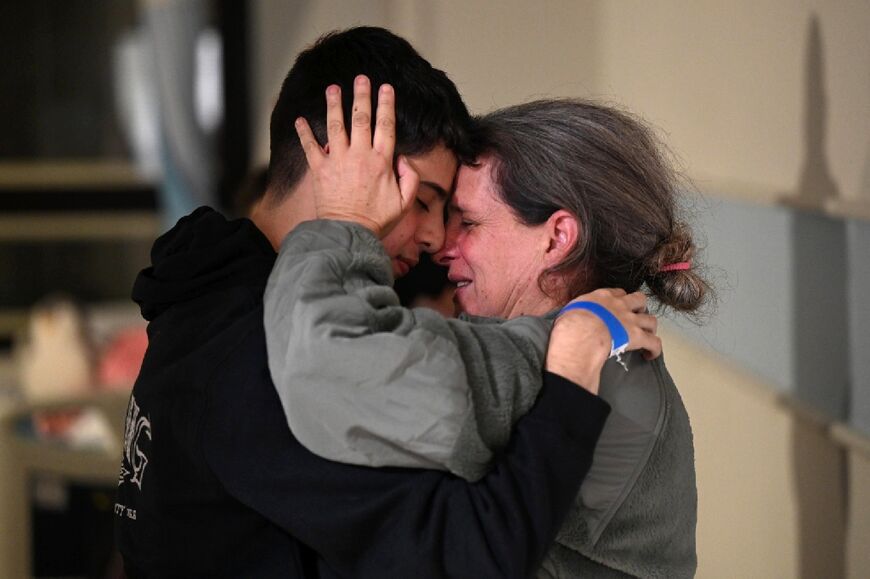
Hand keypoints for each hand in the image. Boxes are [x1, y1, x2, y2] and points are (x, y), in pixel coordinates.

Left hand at [294, 75, 419, 237]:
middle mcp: (359, 155)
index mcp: (381, 161)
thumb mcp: (404, 203)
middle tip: (361, 78)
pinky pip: (310, 146)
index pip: (386, 125)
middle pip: (361, 118)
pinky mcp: (320, 169)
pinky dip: (304, 132)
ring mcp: (338, 160)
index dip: (386, 104)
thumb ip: (410, 179)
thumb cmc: (376, 220)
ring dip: (334, 104)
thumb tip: (405, 160)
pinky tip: (299, 119)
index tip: (386, 88)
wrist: (349, 233)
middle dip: (361, 95)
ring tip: (333, 88)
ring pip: (336, 125)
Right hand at [545, 289, 659, 393]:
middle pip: (640, 300)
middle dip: (640, 308)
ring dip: (650, 328)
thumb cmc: (571, 321)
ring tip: (645, 336)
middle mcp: (620, 305)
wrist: (582, 331)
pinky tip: (650, 355)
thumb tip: (574, 315)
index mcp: (603, 297)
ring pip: (651, 320)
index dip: (621, 300)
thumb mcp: (571, 309)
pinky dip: (654, 349)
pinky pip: (654, 342)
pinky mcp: (637, 337)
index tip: (618, 307)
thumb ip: (578, 309)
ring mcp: (631, 320)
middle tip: (635, 318)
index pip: (618, 293)